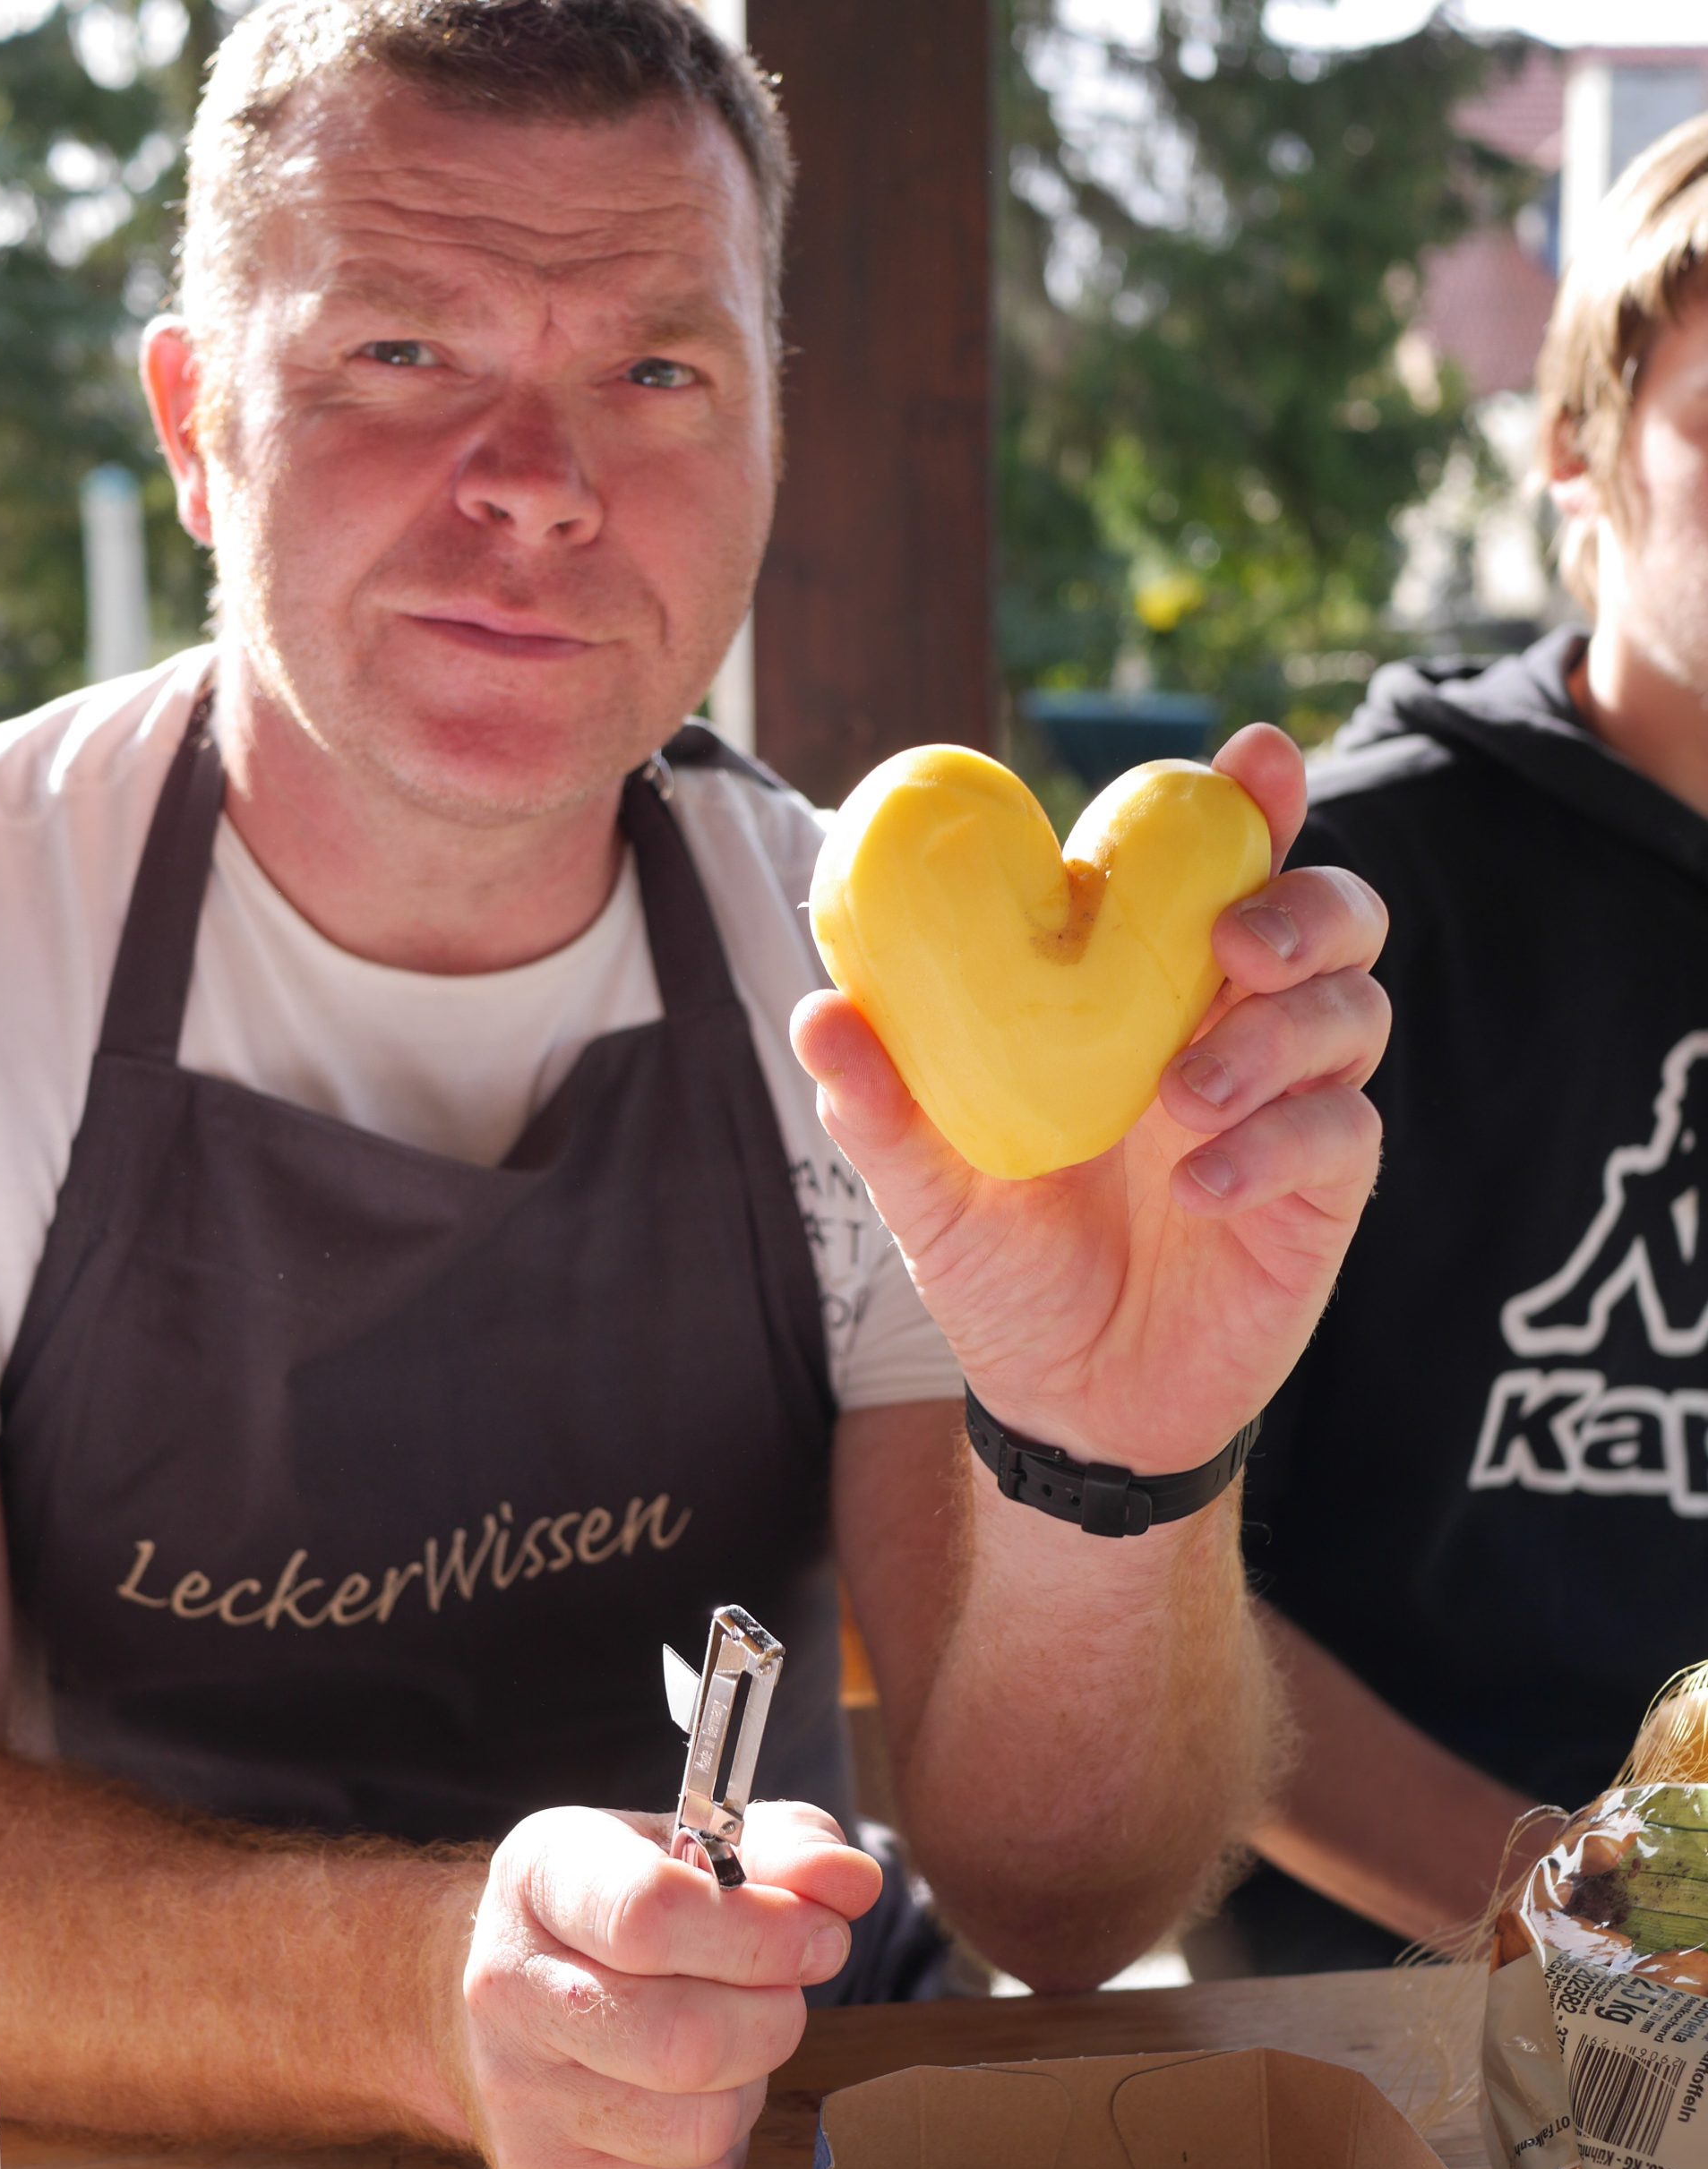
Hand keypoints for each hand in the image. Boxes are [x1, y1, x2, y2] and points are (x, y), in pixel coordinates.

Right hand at [450, 1802, 880, 2168]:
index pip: (649, 1914)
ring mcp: (517, 2094)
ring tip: (731, 2034)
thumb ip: (786, 1847)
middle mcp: (509, 1987)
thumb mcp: (694, 1841)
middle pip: (684, 2040)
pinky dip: (724, 2145)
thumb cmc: (624, 1900)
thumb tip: (853, 1882)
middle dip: (773, 2015)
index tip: (823, 1935)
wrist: (516, 1982)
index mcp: (543, 1876)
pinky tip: (697, 2092)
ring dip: (751, 2081)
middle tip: (784, 1988)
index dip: (762, 1933)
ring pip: (696, 2126)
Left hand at [791, 723, 1389, 1473]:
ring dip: (1279, 1033)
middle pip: (1332, 915)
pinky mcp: (1323, 1192)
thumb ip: (885, 1104)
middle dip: (1302, 903)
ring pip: (1354, 1010)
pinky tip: (1203, 1187)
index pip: (1217, 871)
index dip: (1251, 804)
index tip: (1254, 761)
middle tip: (1231, 944)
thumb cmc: (1005, 1266)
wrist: (1070, 1402)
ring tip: (1182, 1097)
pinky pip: (1343, 1133)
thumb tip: (819, 1008)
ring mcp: (1290, 1106)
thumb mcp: (930, 1190)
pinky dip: (1277, 1144)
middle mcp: (1233, 1030)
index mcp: (1145, 992)